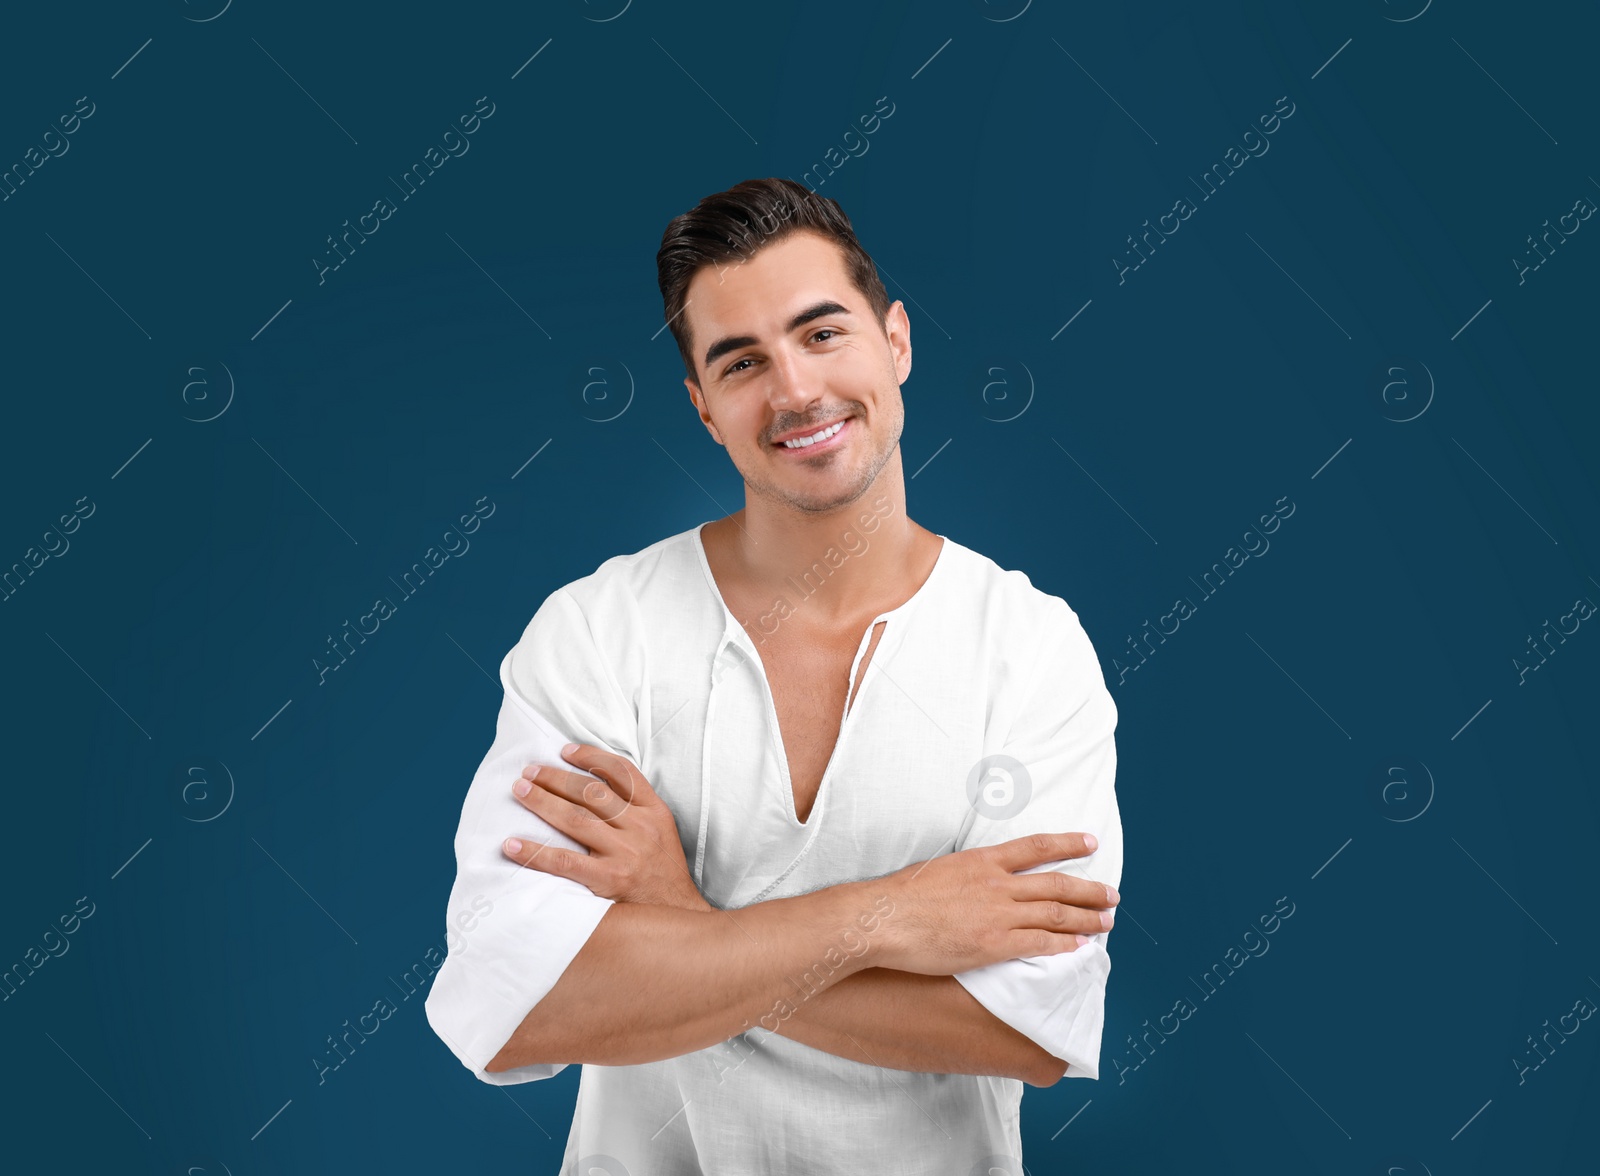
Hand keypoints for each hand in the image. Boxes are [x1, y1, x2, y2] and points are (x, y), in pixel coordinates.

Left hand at [500, 743, 712, 912]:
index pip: (621, 772)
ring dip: (543, 801)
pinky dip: (535, 852)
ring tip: (520, 790)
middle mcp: (641, 828)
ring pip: (576, 819)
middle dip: (556, 778)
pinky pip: (564, 862)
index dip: (590, 756)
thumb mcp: (662, 832)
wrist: (680, 917)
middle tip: (529, 770)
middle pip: (591, 792)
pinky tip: (512, 844)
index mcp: (655, 812)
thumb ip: (636, 810)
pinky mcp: (609, 881)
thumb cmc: (664, 875)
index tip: (564, 751)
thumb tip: (595, 787)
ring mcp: (625, 854)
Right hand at [870, 832, 1116, 975]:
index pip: (1037, 847)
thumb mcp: (938, 868)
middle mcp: (997, 884)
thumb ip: (966, 873)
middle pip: (1055, 883)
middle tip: (1112, 895)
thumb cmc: (901, 896)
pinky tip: (1080, 947)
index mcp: (983, 861)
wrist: (884, 919)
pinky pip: (1040, 944)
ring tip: (1107, 922)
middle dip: (1089, 889)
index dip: (1068, 844)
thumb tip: (975, 878)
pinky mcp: (994, 944)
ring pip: (1054, 913)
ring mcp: (998, 915)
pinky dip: (1064, 944)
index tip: (1091, 842)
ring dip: (1086, 918)